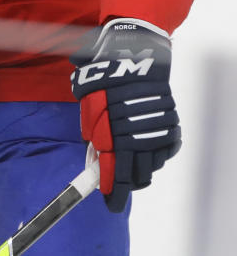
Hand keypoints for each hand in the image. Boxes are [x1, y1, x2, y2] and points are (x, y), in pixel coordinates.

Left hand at [70, 19, 180, 211]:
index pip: (115, 171)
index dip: (113, 190)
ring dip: (140, 169)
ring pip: (152, 165)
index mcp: (114, 132)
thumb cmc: (104, 72)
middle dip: (126, 184)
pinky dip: (156, 155)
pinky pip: (166, 150)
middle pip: (136, 174)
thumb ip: (90, 124)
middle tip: (119, 187)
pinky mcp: (171, 124)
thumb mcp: (86, 96)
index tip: (111, 204)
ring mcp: (157, 131)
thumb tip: (94, 145)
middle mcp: (138, 136)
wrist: (137, 53)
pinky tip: (146, 153)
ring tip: (130, 169)